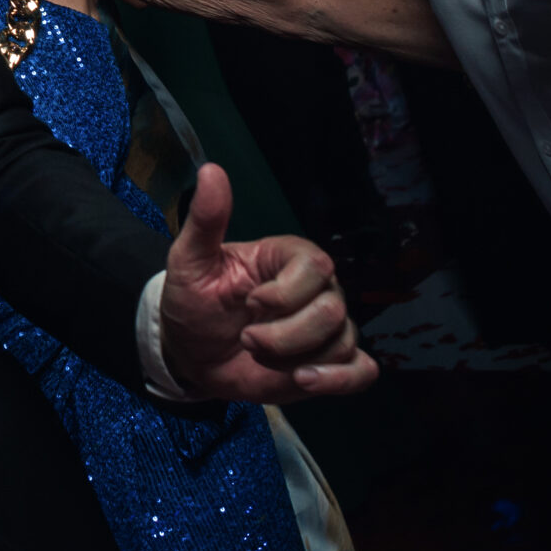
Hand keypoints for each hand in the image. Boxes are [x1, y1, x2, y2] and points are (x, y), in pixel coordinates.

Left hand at [158, 165, 376, 402]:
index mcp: (288, 260)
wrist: (189, 352)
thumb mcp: (189, 260)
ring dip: (294, 360)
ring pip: (342, 343)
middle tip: (246, 339)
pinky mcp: (328, 364)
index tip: (250, 303)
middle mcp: (316, 291)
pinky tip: (304, 380)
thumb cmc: (194, 301)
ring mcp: (325, 330)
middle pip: (332, 311)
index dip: (286, 293)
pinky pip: (360, 371)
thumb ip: (206, 219)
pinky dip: (339, 380)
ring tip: (259, 358)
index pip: (316, 268)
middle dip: (284, 336)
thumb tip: (211, 171)